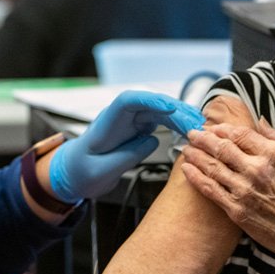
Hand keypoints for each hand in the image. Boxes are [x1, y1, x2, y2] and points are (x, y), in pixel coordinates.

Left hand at [48, 90, 204, 201]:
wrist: (74, 173)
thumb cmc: (81, 171)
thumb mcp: (101, 171)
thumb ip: (126, 156)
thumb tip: (152, 140)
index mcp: (106, 123)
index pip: (128, 101)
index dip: (150, 100)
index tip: (169, 106)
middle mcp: (121, 117)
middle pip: (151, 105)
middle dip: (175, 111)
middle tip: (196, 124)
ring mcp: (132, 121)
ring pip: (160, 111)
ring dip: (180, 117)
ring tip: (200, 128)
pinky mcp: (140, 128)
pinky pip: (162, 121)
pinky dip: (177, 125)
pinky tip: (190, 131)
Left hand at [180, 119, 274, 259]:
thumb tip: (261, 122)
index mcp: (274, 154)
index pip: (240, 134)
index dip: (222, 128)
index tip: (213, 127)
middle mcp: (257, 169)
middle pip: (221, 147)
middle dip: (203, 138)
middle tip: (192, 134)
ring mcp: (244, 190)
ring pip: (212, 166)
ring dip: (195, 155)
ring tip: (185, 149)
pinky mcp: (237, 210)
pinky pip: (210, 189)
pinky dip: (196, 177)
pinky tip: (187, 170)